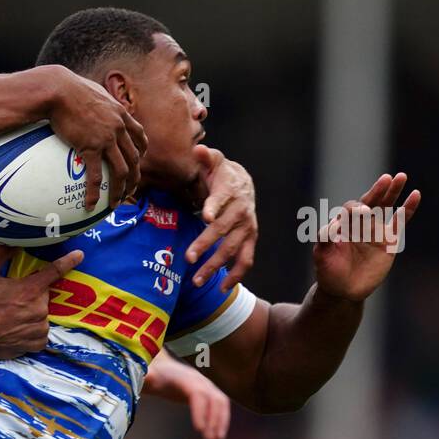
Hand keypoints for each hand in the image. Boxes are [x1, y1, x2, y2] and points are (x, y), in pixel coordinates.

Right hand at [0, 244, 84, 359]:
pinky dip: (32, 330)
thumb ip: (0, 255)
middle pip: (43, 295)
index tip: (79, 255)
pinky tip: (16, 329)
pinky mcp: (38, 343)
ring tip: (11, 317)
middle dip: (31, 295)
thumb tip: (12, 240)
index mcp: (30, 289)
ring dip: (31, 313)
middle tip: (11, 300)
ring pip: (42, 314)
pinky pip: (40, 332)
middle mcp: (40, 308)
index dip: (68, 261)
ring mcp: (40, 327)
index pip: (54, 271)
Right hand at [43, 65, 146, 208]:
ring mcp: (107, 139)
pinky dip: (94, 192)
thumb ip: (96, 102)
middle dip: (135, 177)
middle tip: (130, 189)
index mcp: (120, 114)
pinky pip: (95, 176)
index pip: (139, 135)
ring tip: (115, 203)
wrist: (58, 90)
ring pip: (121, 171)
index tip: (140, 160)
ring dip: (120, 190)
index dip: (142, 150)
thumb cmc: (68, 88)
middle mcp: (118, 128)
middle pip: (134, 158)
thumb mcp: (91, 91)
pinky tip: (90, 204)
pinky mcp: (90, 148)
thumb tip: (88, 104)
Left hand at [143, 353, 230, 438]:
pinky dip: (222, 419)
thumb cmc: (154, 376)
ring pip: (220, 402)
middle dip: (213, 419)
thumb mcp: (147, 378)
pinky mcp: (209, 393)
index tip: (199, 429)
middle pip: (212, 399)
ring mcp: (207, 385)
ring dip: (221, 420)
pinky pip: (220, 405)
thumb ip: (145, 379)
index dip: (200, 410)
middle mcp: (199, 380)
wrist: (163, 368)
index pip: (197, 393)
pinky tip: (218, 436)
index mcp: (184, 378)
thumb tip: (142, 379)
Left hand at [184, 146, 257, 291]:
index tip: (204, 215)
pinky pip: (245, 261)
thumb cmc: (221, 175)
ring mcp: (247, 228)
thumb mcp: (214, 162)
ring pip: (233, 250)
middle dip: (206, 244)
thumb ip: (205, 157)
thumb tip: (198, 149)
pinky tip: (220, 289)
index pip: (222, 198)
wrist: (244, 184)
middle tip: (189, 258)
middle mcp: (241, 211)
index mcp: (230, 191)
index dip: (213, 205)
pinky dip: (235, 276)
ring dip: (216, 266)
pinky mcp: (249, 241)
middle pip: (223, 229)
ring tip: (197, 281)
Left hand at [314, 173, 420, 302]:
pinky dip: (407, 209)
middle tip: (386, 178)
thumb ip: (324, 239)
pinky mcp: (389, 241)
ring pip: (386, 206)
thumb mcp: (321, 255)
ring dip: (393, 192)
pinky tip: (415, 195)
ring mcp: (375, 231)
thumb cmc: (328, 271)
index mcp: (343, 224)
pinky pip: (400, 221)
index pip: (351, 209)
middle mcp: (359, 224)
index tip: (361, 213)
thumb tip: (334, 224)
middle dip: (378, 190)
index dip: (356, 209)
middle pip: (370, 201)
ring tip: (401, 176)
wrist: (343, 290)